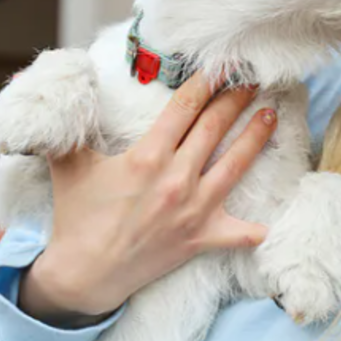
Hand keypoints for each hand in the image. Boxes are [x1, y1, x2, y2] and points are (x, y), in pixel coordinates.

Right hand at [18, 73, 276, 327]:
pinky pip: (238, 234)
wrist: (84, 274)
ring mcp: (192, 210)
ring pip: (235, 166)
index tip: (222, 65)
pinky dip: (255, 229)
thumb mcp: (69, 165)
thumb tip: (69, 90)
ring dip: (255, 138)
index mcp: (146, 158)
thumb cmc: (77, 216)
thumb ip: (72, 128)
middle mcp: (175, 180)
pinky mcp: (201, 238)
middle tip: (254, 79)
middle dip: (236, 100)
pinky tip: (271, 219)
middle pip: (214, 129)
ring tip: (270, 116)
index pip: (184, 108)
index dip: (205, 83)